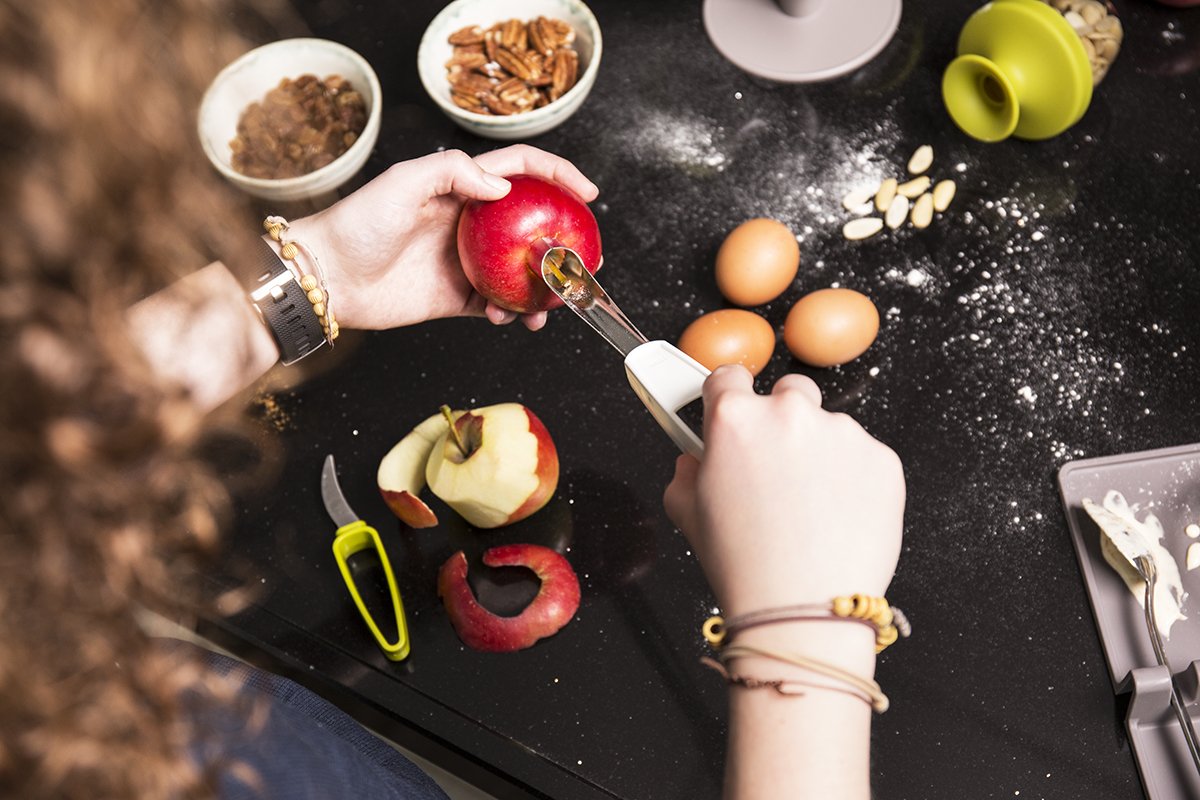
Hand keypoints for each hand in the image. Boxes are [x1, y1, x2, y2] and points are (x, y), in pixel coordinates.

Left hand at [291, 145, 598, 331]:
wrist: (326, 278)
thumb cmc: (355, 224)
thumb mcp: (402, 183)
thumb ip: (453, 172)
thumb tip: (503, 187)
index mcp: (460, 187)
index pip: (520, 172)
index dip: (557, 176)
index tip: (587, 194)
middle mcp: (469, 223)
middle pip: (530, 226)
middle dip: (562, 240)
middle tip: (583, 259)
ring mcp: (465, 262)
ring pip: (520, 272)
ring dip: (542, 287)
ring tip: (552, 303)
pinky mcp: (455, 298)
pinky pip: (497, 305)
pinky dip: (510, 313)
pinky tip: (507, 317)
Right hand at [663, 366, 904, 617]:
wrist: (802, 609)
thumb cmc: (745, 567)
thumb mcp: (687, 516)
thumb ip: (685, 473)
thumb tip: (693, 461)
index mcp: (735, 420)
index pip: (728, 377)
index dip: (727, 397)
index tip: (732, 411)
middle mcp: (790, 414)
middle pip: (787, 391)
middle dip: (780, 420)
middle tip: (774, 468)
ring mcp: (842, 433)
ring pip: (828, 426)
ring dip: (818, 451)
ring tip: (808, 507)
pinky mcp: (882, 459)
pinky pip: (863, 455)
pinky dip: (852, 477)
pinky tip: (835, 516)